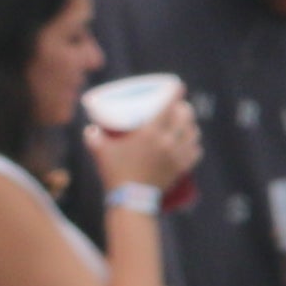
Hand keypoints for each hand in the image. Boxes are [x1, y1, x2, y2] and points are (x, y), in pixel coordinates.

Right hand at [84, 96, 200, 200]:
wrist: (131, 200)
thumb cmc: (115, 173)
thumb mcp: (100, 151)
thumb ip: (93, 137)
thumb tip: (90, 129)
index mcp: (149, 132)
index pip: (167, 107)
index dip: (174, 93)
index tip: (178, 85)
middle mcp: (167, 142)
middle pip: (185, 118)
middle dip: (184, 109)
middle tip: (180, 106)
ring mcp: (177, 155)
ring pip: (193, 134)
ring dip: (191, 126)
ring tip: (186, 123)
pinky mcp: (181, 168)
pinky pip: (195, 152)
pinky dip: (194, 145)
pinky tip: (191, 143)